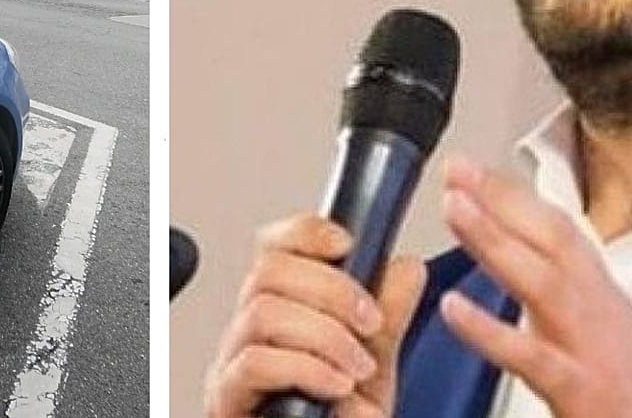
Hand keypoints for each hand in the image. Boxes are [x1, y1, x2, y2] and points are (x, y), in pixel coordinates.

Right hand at [205, 214, 425, 417]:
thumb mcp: (374, 364)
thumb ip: (386, 317)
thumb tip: (405, 266)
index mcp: (279, 310)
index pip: (273, 246)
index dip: (307, 232)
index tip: (347, 243)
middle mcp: (248, 332)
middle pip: (267, 270)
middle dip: (331, 288)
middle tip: (371, 321)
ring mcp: (232, 364)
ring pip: (262, 311)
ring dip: (324, 334)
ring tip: (358, 366)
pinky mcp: (226, 399)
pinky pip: (254, 363)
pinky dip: (306, 368)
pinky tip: (337, 387)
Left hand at [438, 155, 631, 417]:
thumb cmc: (626, 391)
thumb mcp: (597, 325)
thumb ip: (558, 286)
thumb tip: (510, 246)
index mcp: (602, 294)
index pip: (557, 229)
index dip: (513, 194)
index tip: (469, 168)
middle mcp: (601, 309)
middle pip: (551, 240)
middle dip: (501, 200)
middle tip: (454, 170)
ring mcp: (591, 347)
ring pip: (542, 283)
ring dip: (496, 241)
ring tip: (454, 208)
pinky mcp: (580, 389)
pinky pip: (530, 357)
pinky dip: (489, 331)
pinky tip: (452, 308)